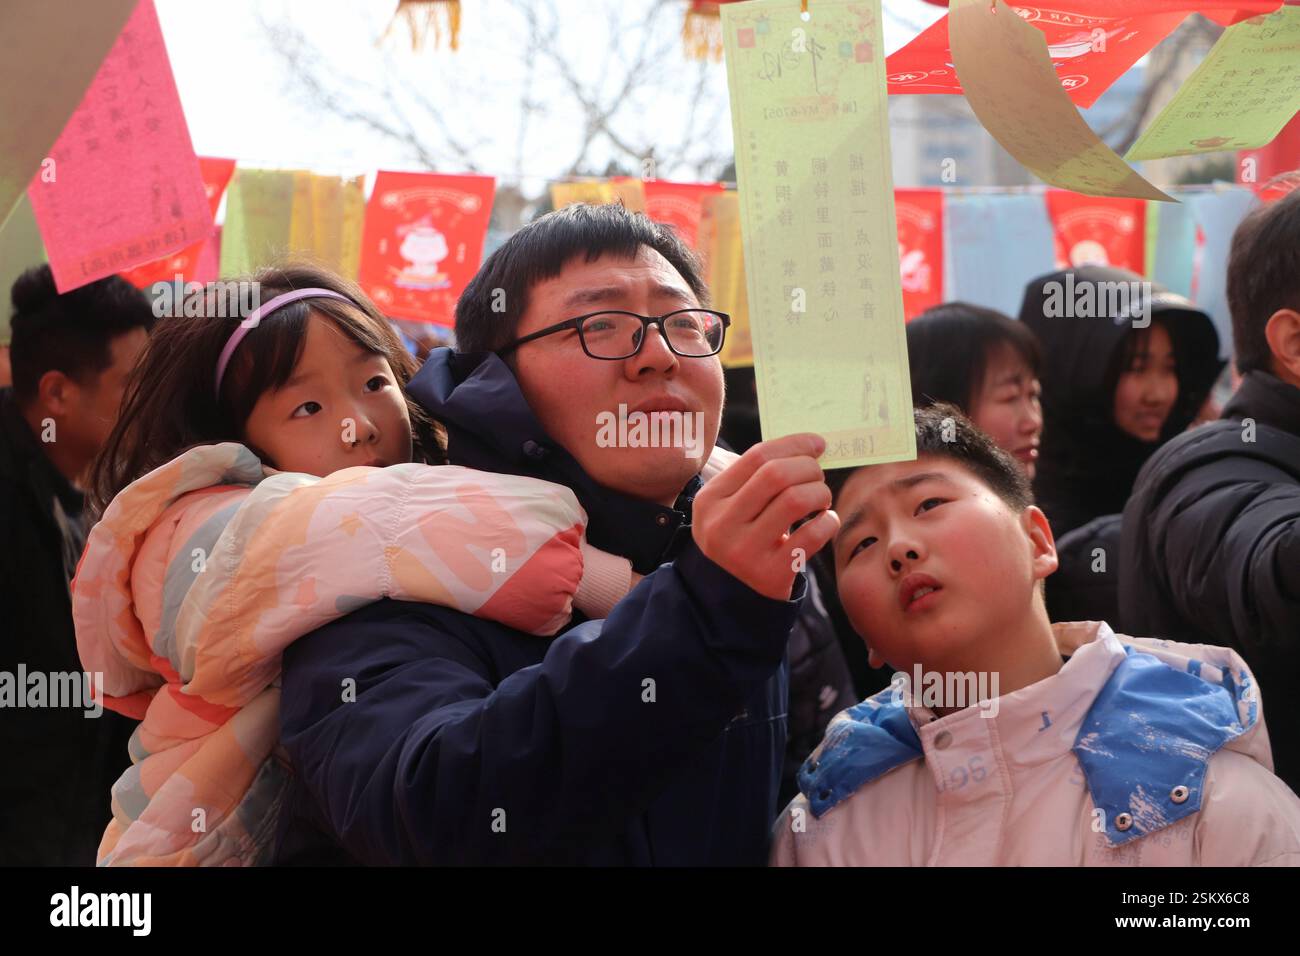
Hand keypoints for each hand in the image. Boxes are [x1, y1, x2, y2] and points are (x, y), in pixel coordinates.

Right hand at [692, 433, 838, 599]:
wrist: (727, 593)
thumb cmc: (740, 535)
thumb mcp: (731, 504)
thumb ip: (759, 475)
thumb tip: (810, 445)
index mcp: (711, 499)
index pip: (757, 456)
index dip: (794, 444)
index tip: (817, 444)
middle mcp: (723, 525)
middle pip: (776, 475)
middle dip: (808, 468)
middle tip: (817, 476)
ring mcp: (745, 552)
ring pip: (796, 501)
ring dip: (820, 493)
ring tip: (821, 499)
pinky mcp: (770, 574)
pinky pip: (812, 535)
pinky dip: (828, 522)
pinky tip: (825, 521)